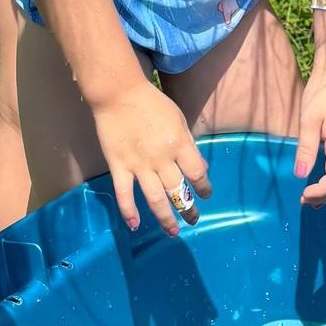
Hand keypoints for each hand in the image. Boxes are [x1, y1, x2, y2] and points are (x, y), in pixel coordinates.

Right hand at [90, 79, 210, 235]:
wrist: (119, 94)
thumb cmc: (152, 104)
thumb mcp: (178, 119)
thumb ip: (189, 144)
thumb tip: (201, 168)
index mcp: (179, 144)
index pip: (197, 173)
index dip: (204, 187)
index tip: (206, 195)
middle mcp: (162, 158)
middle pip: (178, 191)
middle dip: (188, 209)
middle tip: (193, 219)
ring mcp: (139, 165)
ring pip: (155, 198)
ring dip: (165, 218)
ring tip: (173, 231)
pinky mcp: (119, 166)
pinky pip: (124, 194)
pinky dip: (129, 211)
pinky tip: (135, 225)